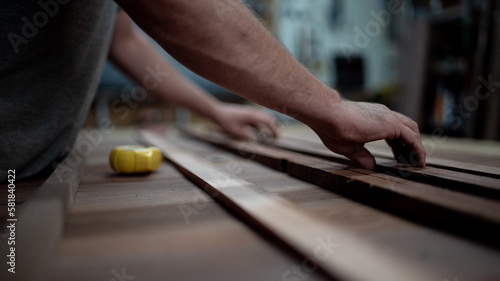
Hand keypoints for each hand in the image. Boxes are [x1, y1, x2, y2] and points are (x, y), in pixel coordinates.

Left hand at [213, 104, 278, 140]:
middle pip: (269, 118)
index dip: (275, 130)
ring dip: (268, 126)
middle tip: (277, 137)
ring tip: (271, 135)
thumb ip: (248, 138)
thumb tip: (256, 144)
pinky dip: (260, 125)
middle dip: (274, 127)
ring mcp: (250, 112)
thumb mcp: (237, 132)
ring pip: (263, 118)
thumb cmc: (226, 121)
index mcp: (253, 116)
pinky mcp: (246, 113)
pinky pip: (257, 119)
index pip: (269, 121)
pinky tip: (259, 132)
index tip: (277, 138)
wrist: (217, 111)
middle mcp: (253, 112)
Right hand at [307, 99, 425, 169]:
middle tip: (409, 159)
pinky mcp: (391, 125)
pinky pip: (412, 138)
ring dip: (416, 146)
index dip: (399, 142)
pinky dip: (417, 149)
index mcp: (373, 117)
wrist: (329, 115)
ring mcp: (389, 117)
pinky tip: (418, 161)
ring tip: (416, 162)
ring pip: (412, 130)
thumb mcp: (350, 147)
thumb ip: (362, 156)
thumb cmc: (332, 128)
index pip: (394, 128)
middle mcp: (384, 114)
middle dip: (411, 143)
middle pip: (407, 126)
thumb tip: (371, 167)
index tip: (399, 155)